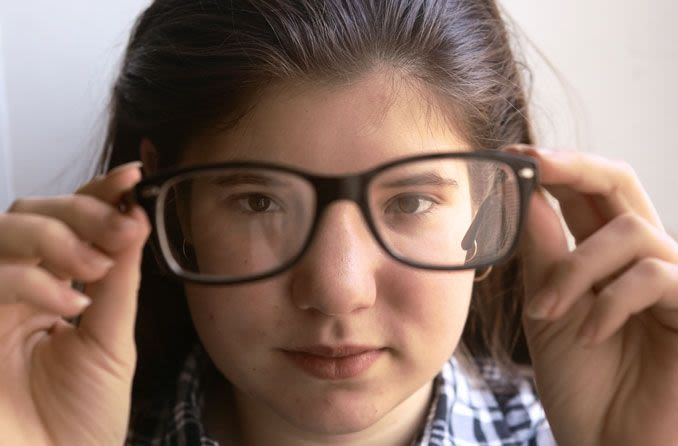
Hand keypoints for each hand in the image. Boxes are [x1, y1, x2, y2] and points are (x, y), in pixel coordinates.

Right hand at [0, 162, 149, 445]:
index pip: (68, 224)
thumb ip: (118, 283)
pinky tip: (67, 302)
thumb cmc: (81, 421)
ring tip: (95, 267)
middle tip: (122, 227)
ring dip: (53, 236)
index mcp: (51, 289)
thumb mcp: (110, 343)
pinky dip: (28, 279)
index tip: (133, 177)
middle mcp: (14, 290)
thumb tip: (135, 219)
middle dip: (79, 210)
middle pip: (26, 213)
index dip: (96, 194)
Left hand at [506, 146, 677, 445]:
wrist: (608, 445)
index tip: (511, 157)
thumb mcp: (549, 309)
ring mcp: (677, 283)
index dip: (554, 167)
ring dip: (576, 269)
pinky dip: (610, 302)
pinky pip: (657, 277)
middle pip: (621, 182)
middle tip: (529, 165)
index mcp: (608, 257)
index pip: (589, 191)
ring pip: (631, 231)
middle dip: (572, 168)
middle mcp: (647, 258)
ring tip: (546, 312)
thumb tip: (525, 196)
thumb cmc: (582, 384)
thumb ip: (544, 254)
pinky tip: (588, 335)